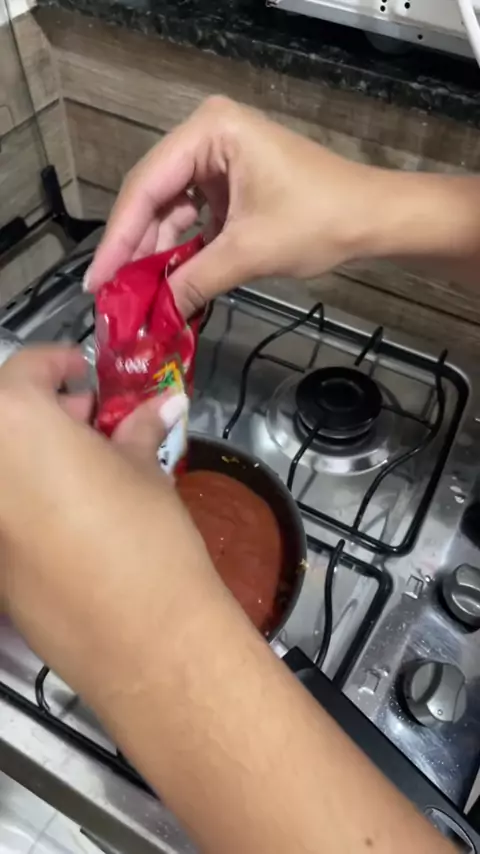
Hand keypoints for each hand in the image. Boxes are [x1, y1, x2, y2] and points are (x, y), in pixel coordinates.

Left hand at [0, 346, 194, 663]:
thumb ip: (139, 430)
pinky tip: (72, 516)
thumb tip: (162, 405)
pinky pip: (6, 509)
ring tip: (87, 470)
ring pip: (4, 468)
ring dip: (34, 456)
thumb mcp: (145, 473)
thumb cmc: (148, 538)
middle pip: (5, 418)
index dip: (59, 364)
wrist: (143, 639)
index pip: (26, 369)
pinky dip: (27, 498)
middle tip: (92, 424)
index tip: (84, 374)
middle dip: (44, 412)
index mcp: (14, 423)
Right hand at [86, 97, 377, 315]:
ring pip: (171, 209)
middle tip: (111, 294)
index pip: (146, 187)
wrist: (373, 219)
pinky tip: (168, 281)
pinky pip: (194, 215)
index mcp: (210, 130)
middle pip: (154, 196)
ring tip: (136, 295)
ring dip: (158, 252)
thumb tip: (153, 315)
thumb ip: (194, 280)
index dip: (118, 239)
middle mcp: (207, 134)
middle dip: (135, 248)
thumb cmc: (318, 221)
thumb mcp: (248, 252)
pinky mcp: (230, 181)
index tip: (97, 281)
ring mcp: (219, 157)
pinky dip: (184, 248)